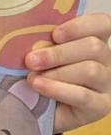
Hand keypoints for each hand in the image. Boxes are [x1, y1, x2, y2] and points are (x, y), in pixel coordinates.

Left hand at [25, 15, 110, 134]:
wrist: (35, 110)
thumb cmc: (38, 75)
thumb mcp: (40, 55)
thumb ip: (43, 42)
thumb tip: (36, 40)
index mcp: (93, 40)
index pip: (102, 24)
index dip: (80, 26)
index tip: (55, 34)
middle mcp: (106, 61)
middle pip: (94, 47)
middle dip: (59, 53)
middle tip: (31, 60)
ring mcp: (106, 85)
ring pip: (91, 70)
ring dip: (57, 72)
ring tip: (32, 77)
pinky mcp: (100, 106)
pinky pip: (83, 95)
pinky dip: (57, 89)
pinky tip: (39, 86)